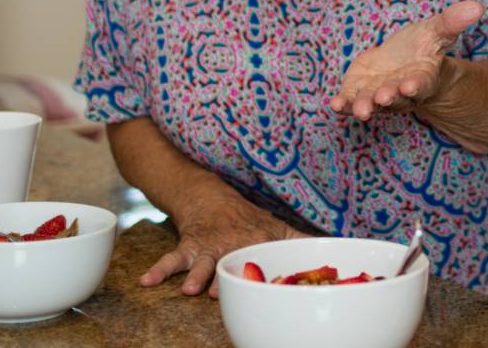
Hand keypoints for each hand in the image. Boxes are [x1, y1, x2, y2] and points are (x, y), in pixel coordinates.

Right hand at [139, 192, 308, 297]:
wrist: (210, 197)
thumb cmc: (248, 220)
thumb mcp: (278, 227)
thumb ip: (303, 242)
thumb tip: (340, 249)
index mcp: (259, 241)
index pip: (266, 257)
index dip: (268, 269)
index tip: (273, 285)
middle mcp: (234, 244)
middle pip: (232, 262)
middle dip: (229, 276)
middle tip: (223, 291)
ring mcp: (209, 245)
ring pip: (202, 262)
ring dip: (198, 275)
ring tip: (191, 290)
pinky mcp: (188, 245)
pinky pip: (171, 259)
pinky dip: (159, 270)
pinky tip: (147, 281)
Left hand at [330, 0, 485, 120]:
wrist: (398, 60)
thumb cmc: (420, 47)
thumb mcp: (435, 31)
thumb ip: (452, 22)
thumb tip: (478, 6)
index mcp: (422, 78)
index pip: (422, 84)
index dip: (416, 85)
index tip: (410, 85)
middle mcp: (400, 92)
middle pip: (396, 98)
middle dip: (389, 98)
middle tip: (384, 97)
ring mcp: (378, 94)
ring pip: (372, 104)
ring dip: (366, 106)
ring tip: (361, 109)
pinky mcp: (358, 93)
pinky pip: (350, 103)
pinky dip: (343, 105)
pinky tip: (335, 104)